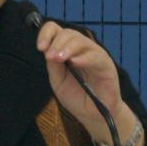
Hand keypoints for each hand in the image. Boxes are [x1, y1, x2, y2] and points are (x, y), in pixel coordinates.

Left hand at [36, 22, 124, 136]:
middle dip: (56, 43)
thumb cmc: (76, 96)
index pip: (56, 31)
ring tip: (58, 58)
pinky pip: (95, 57)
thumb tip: (47, 50)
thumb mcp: (58, 80)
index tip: (40, 48)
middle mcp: (81, 49)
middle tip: (49, 57)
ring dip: (67, 48)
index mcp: (67, 49)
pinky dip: (83, 58)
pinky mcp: (106, 65)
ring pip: (81, 41)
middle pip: (68, 33)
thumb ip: (53, 66)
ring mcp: (95, 55)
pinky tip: (74, 62)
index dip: (46, 34)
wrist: (92, 115)